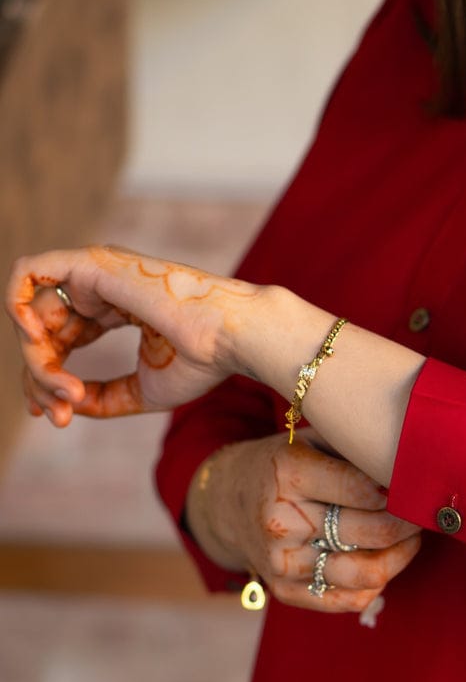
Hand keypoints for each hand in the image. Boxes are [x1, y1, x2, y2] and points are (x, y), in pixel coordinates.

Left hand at [6, 246, 265, 424]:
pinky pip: (28, 273)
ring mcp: (94, 272)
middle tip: (59, 412)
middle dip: (41, 376)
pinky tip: (37, 341)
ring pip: (35, 313)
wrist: (229, 339)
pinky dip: (17, 307)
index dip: (47, 377)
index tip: (54, 416)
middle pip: (44, 330)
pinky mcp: (90, 264)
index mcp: (117, 308)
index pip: (62, 338)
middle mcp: (101, 287)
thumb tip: (67, 406)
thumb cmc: (201, 362)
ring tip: (63, 390)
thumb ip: (103, 398)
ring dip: (37, 360)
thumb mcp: (142, 391)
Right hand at [192, 430, 421, 613]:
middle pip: (373, 530)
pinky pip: (349, 600)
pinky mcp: (285, 591)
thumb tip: (414, 463)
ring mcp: (282, 561)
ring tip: (412, 536)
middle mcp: (282, 520)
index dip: (402, 489)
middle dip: (410, 521)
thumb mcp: (309, 440)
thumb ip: (353, 451)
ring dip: (402, 555)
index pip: (365, 488)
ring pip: (368, 572)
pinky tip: (386, 560)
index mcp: (287, 472)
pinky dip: (378, 584)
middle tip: (425, 509)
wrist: (225, 502)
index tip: (420, 483)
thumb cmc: (282, 465)